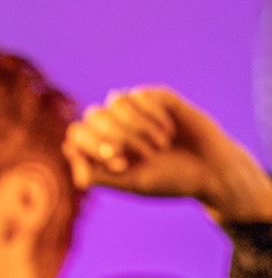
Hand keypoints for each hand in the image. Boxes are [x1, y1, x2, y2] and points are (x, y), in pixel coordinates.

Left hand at [63, 87, 271, 220]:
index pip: (76, 133)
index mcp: (101, 147)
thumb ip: (95, 172)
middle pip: (93, 116)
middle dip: (119, 137)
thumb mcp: (130, 182)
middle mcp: (113, 125)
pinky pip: (140, 95)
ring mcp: (134, 109)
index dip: (93, 145)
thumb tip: (66, 148)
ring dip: (138, 128)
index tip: (120, 162)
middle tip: (144, 156)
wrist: (210, 171)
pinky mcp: (156, 97)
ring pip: (116, 102)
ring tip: (160, 147)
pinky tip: (169, 132)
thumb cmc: (168, 180)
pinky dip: (153, 116)